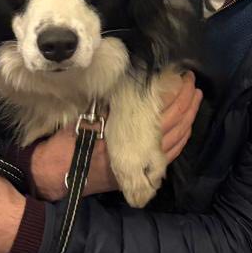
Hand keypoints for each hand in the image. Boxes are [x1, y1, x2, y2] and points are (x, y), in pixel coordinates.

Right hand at [30, 71, 200, 201]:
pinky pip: (169, 155)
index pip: (163, 114)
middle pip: (175, 126)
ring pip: (176, 141)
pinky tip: (186, 127)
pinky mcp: (140, 172)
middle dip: (187, 104)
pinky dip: (181, 139)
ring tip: (194, 100)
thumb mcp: (86, 117)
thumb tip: (132, 83)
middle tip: (193, 84)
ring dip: (189, 119)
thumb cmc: (68, 144)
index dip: (176, 95)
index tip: (182, 77)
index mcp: (127, 138)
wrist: (56, 175)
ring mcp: (142, 166)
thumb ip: (112, 105)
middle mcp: (139, 154)